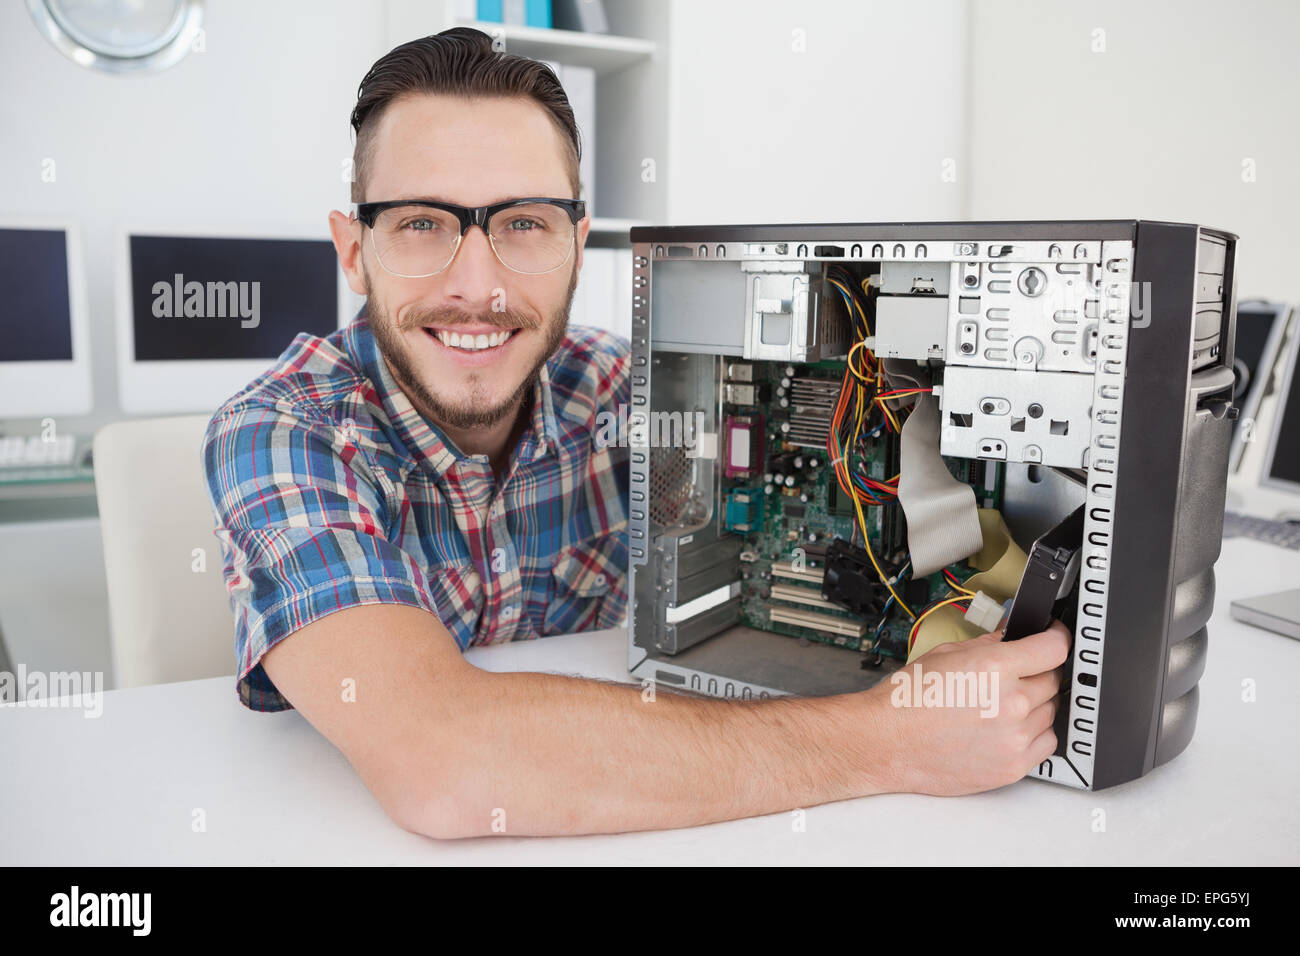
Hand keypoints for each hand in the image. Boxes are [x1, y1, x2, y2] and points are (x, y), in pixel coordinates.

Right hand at [864, 619, 1070, 794]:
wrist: (887, 743)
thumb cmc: (907, 701)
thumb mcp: (945, 655)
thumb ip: (988, 644)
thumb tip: (1012, 636)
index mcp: (994, 667)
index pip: (1055, 647)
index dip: (1055, 637)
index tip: (1052, 637)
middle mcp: (1011, 702)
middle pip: (1053, 679)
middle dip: (1037, 671)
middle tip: (1015, 674)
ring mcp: (1015, 738)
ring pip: (1051, 711)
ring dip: (1035, 704)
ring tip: (1001, 705)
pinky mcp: (1014, 766)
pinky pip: (1047, 743)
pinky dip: (1034, 733)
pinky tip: (1009, 728)